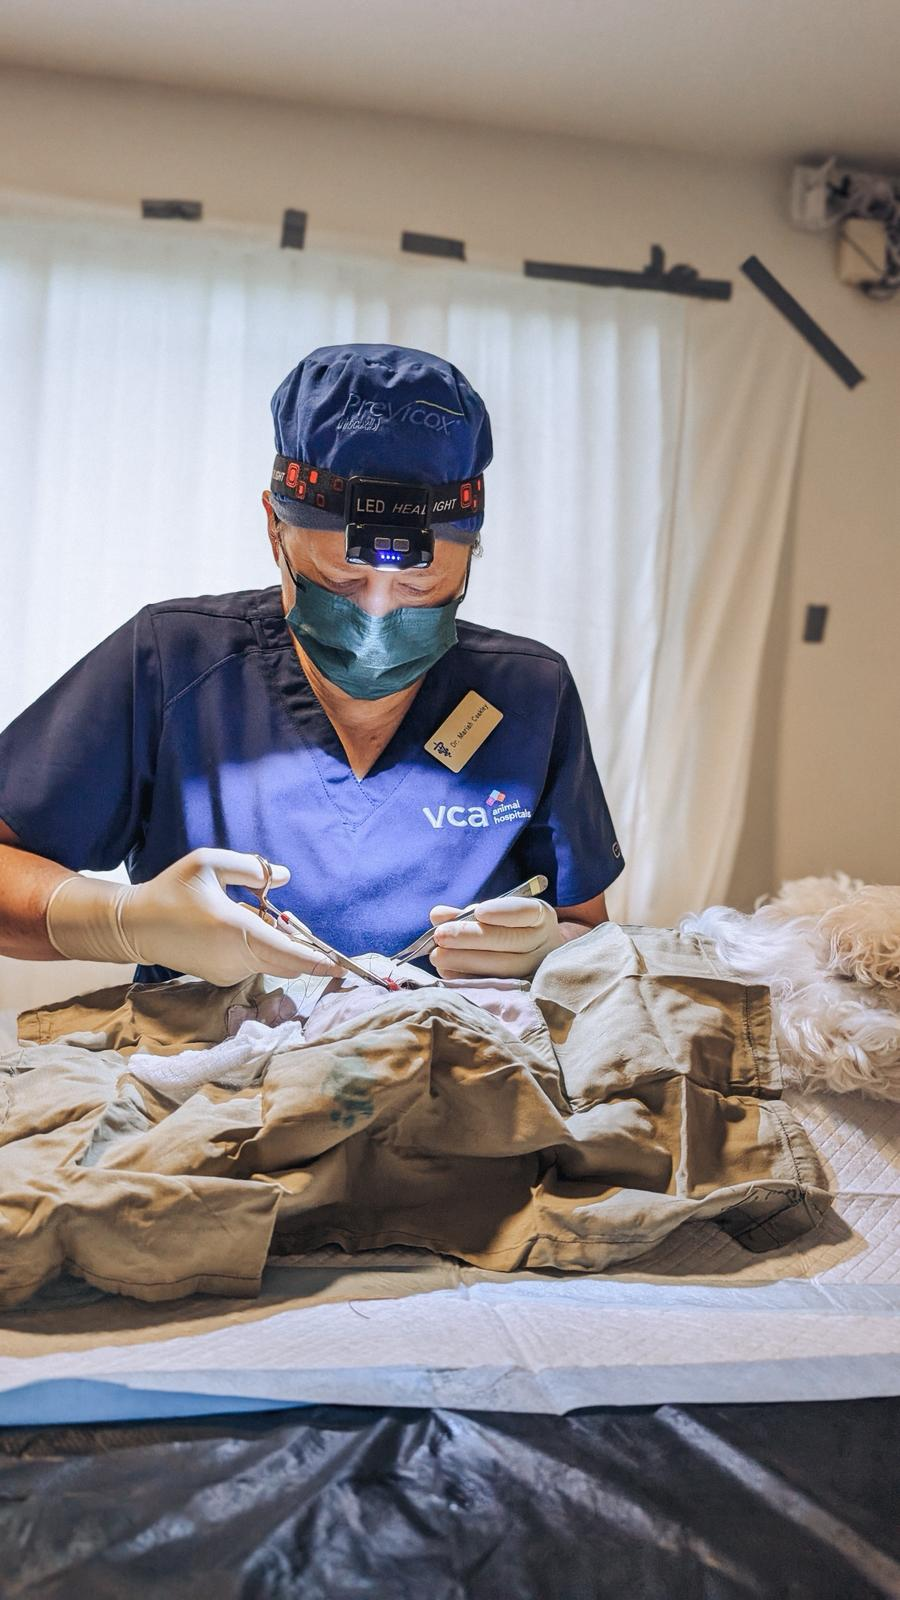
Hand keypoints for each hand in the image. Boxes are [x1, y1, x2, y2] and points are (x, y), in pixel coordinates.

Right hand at [45, 848, 342, 986]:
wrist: (136, 926)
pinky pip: (256, 963)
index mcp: (235, 930)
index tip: (341, 965)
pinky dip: (260, 948)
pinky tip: (234, 927)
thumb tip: (284, 876)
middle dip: (299, 943)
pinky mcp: (223, 978)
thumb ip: (250, 868)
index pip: (286, 952)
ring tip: (245, 913)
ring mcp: (230, 973)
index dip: (316, 960)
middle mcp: (236, 959)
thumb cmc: (171, 890)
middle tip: (287, 916)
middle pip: (286, 959)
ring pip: (272, 960)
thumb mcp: (208, 863)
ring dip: (276, 941)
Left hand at [428, 895, 564, 978]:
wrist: (535, 957)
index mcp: (540, 917)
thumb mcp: (495, 914)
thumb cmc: (509, 929)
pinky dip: (467, 979)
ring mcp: (535, 970)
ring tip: (437, 955)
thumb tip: (437, 915)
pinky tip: (446, 972)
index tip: (480, 912)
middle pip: (510, 941)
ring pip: (503, 968)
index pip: (526, 912)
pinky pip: (494, 987)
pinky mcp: (522, 992)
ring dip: (465, 960)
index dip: (503, 912)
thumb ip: (467, 914)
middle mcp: (543, 944)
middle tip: (440, 935)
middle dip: (471, 937)